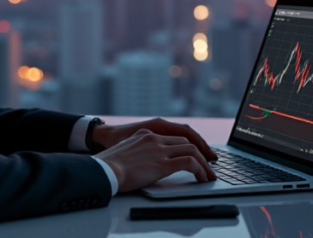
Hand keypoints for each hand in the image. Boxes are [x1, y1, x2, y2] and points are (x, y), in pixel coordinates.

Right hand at [94, 129, 216, 192]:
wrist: (103, 170)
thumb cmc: (108, 166)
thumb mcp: (124, 152)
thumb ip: (137, 153)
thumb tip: (141, 165)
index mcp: (145, 134)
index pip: (173, 136)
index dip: (188, 146)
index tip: (196, 155)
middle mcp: (154, 138)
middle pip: (186, 141)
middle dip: (200, 153)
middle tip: (208, 165)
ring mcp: (159, 149)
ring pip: (192, 151)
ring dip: (204, 163)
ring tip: (209, 174)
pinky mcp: (162, 163)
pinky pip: (189, 163)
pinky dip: (200, 169)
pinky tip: (203, 177)